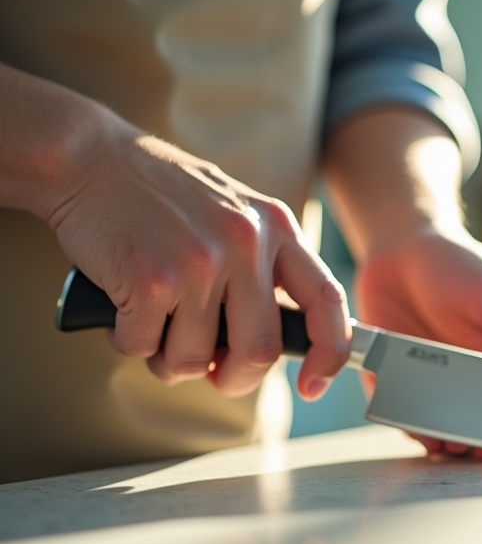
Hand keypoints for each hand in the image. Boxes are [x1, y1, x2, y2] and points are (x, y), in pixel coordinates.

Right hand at [45, 111, 350, 399]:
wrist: (90, 158)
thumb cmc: (162, 196)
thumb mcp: (236, 214)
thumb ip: (263, 267)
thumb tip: (276, 344)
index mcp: (276, 227)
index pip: (326, 300)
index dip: (329, 353)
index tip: (314, 385)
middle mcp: (246, 243)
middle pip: (260, 350)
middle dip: (235, 378)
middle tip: (213, 372)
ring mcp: (199, 261)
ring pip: (194, 359)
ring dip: (169, 359)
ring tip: (153, 324)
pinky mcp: (149, 278)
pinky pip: (144, 348)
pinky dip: (129, 341)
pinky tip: (122, 307)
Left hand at [355, 227, 481, 458]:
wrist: (402, 246)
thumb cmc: (460, 266)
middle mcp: (462, 376)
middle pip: (470, 422)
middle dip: (473, 440)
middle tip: (474, 450)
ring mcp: (425, 379)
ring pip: (435, 422)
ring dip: (441, 438)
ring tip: (448, 448)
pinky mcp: (388, 375)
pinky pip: (397, 407)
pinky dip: (405, 422)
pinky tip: (416, 431)